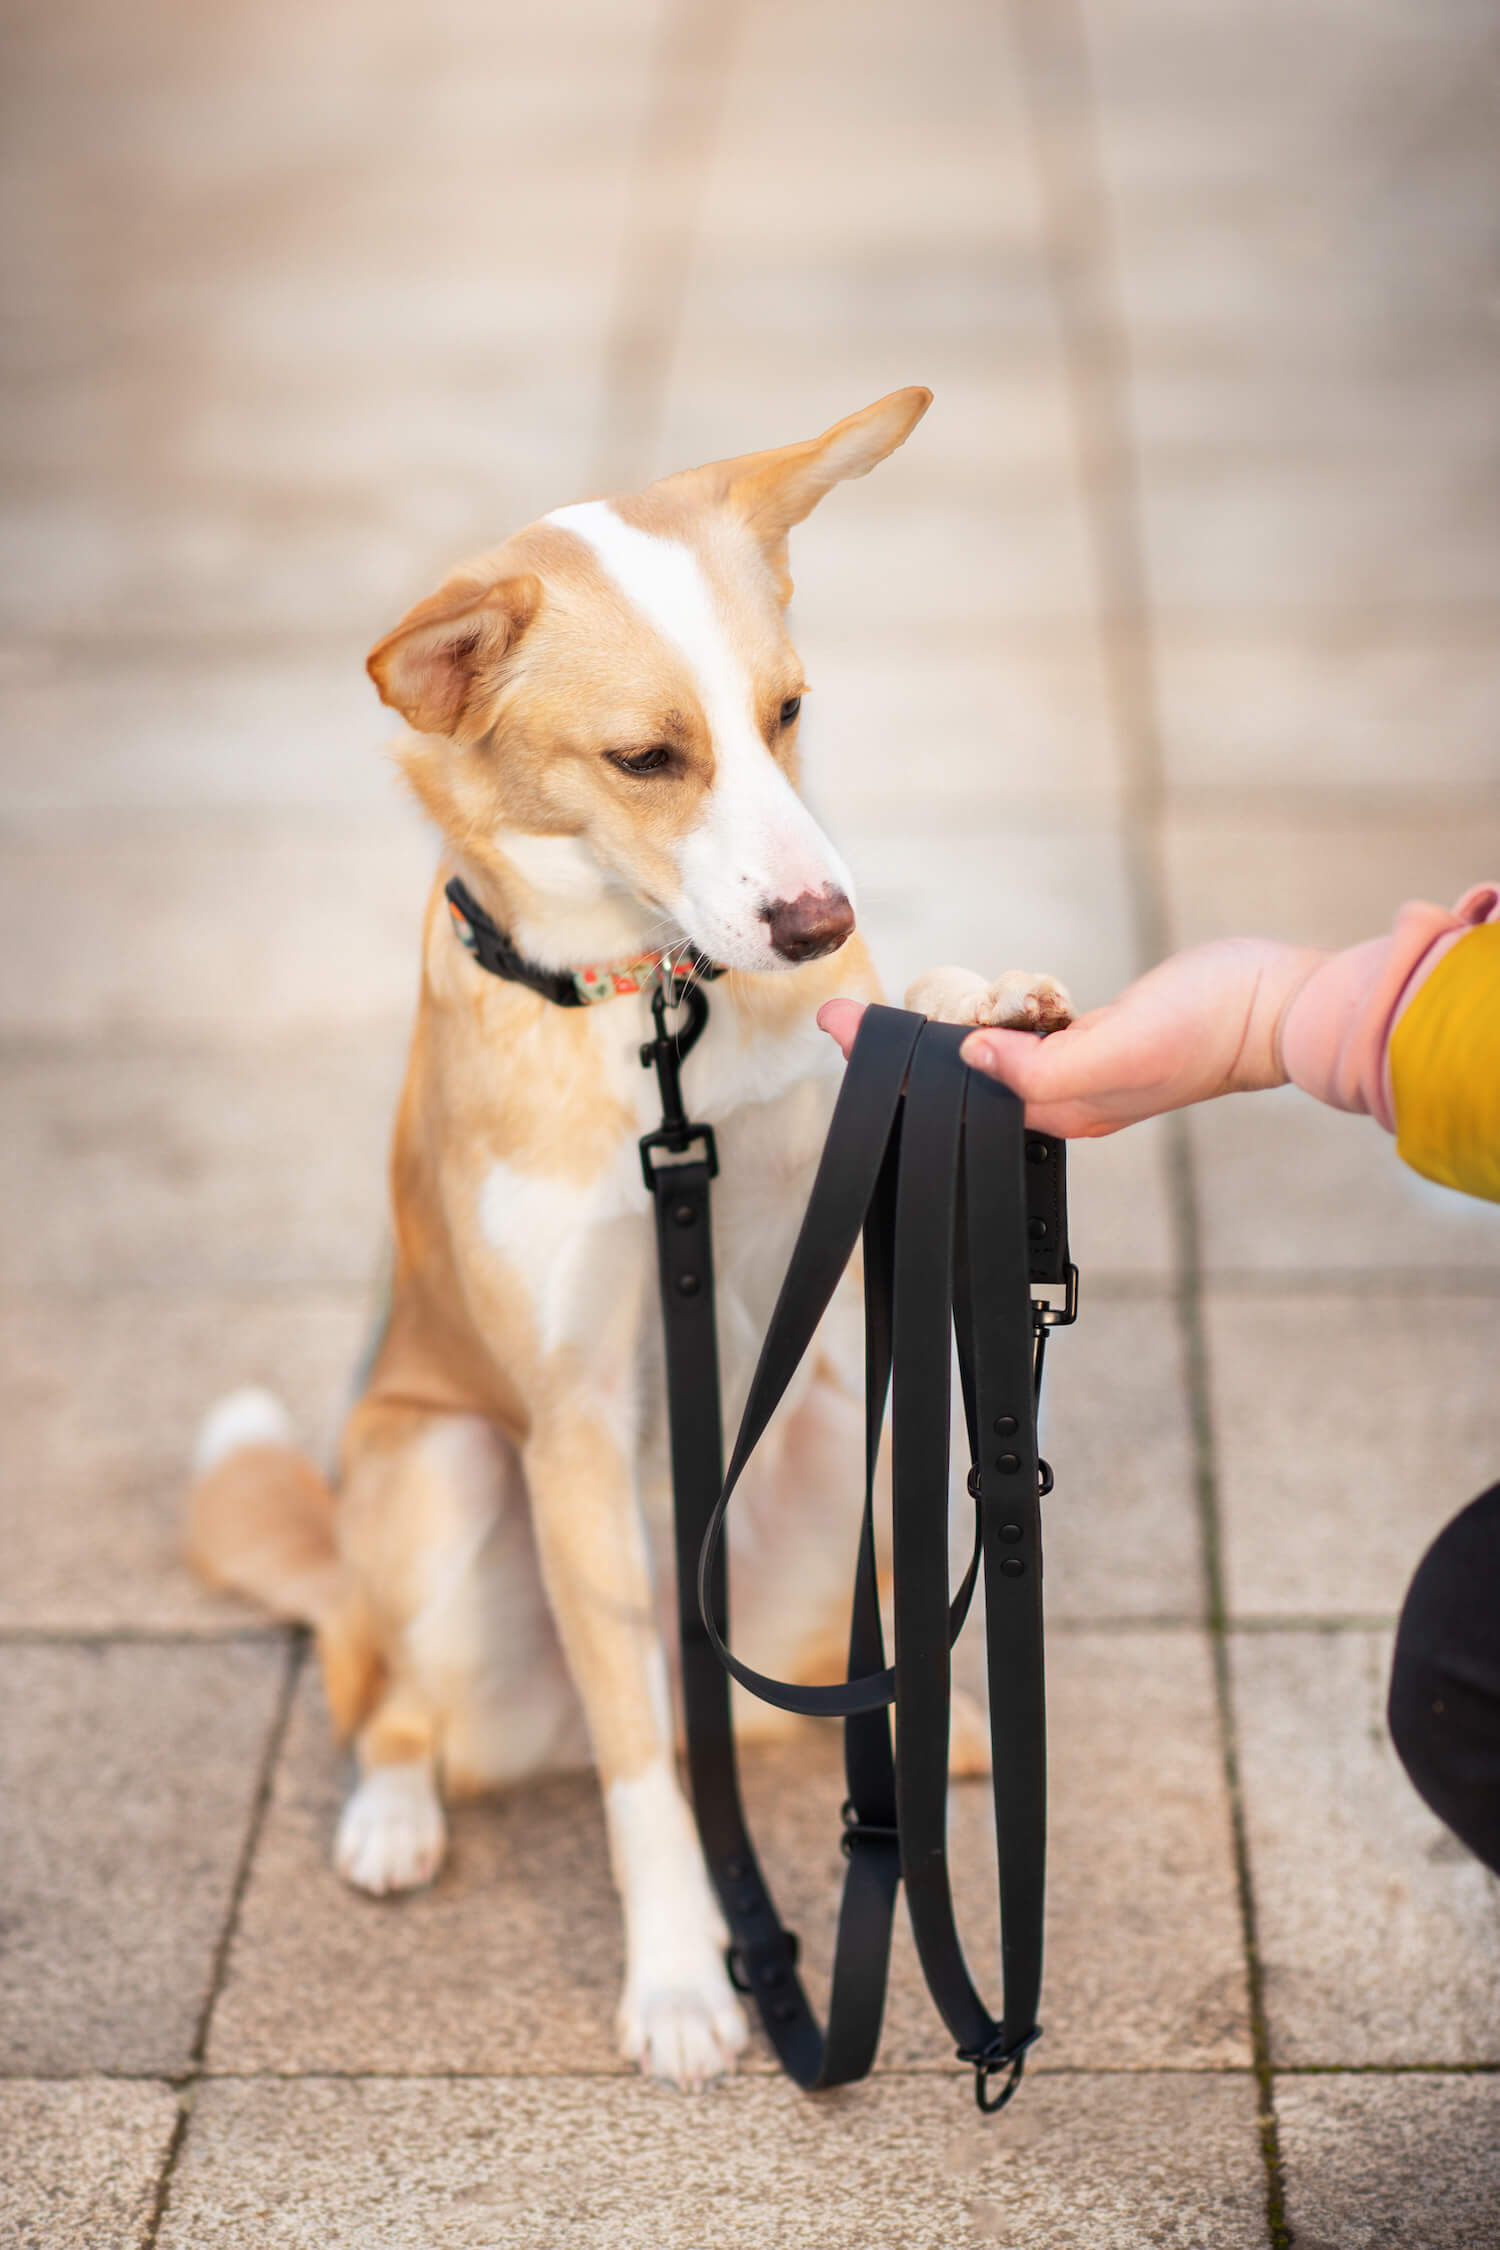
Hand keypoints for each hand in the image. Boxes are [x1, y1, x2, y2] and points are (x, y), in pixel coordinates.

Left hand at [817, 937, 1327, 1136]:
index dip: (898, 1063)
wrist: (1278, 1004)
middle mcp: (1066, 1097)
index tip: (841, 1028)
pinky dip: (993, 1025)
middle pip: (965, 1082)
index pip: (960, 1092)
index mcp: (1064, 1108)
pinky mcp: (1100, 1041)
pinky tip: (977, 1009)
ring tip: (891, 1019)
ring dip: (944, 1040)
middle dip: (904, 1057)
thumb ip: (1043, 1066)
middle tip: (847, 1023)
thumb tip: (972, 1058)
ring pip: (992, 1060)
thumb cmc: (1211, 1026)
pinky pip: (1028, 1040)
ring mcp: (1083, 1070)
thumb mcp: (1121, 1045)